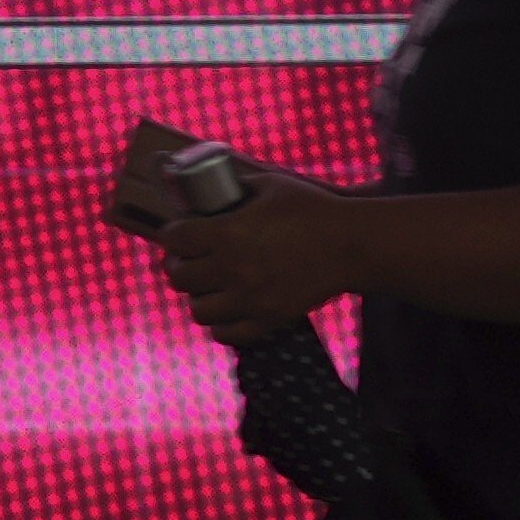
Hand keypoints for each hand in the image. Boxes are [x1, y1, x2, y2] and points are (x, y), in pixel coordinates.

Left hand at [159, 170, 353, 346]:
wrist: (348, 246)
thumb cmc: (312, 209)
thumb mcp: (272, 184)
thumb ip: (242, 187)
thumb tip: (222, 187)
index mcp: (226, 233)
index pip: (175, 238)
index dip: (171, 234)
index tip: (177, 232)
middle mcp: (230, 269)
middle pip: (179, 276)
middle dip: (178, 265)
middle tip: (188, 260)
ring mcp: (247, 299)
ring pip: (197, 310)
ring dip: (197, 297)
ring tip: (207, 287)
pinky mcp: (266, 320)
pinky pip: (227, 334)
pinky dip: (221, 325)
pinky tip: (227, 312)